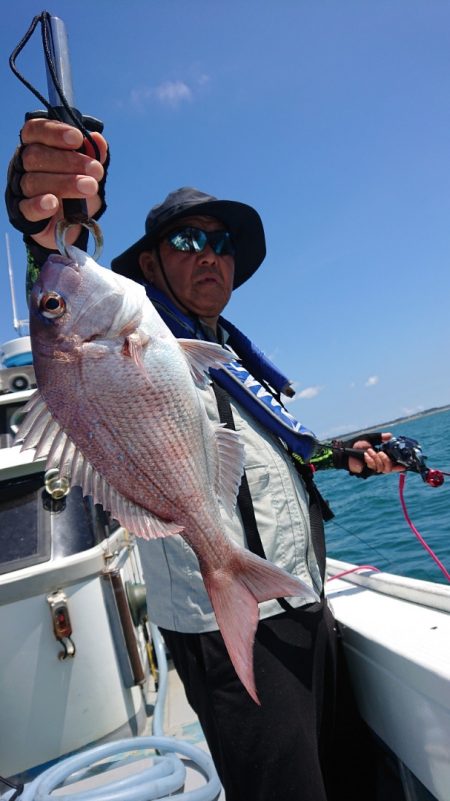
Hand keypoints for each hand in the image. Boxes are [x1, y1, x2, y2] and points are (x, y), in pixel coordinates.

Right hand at [13, 118, 107, 249]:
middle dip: (69, 161)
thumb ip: (93, 154)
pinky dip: (40, 205)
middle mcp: (24, 164)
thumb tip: (98, 139)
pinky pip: (27, 207)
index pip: (36, 130)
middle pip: (35, 156)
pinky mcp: (23, 213)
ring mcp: (21, 188)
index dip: (55, 132)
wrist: (71, 221)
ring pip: (33, 181)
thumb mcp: (88, 170)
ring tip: (90, 187)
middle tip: (96, 170)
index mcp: (37, 145)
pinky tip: (54, 203)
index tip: (78, 138)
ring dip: (64, 183)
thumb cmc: (76, 187)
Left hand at [348, 432, 404, 474]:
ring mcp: (373, 468)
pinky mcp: (367, 471)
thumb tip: (390, 436)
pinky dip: (371, 460)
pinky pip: (374, 468)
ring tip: (369, 451)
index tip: (404, 465)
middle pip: (389, 468)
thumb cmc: (356, 444)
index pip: (392, 463)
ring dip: (377, 459)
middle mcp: (379, 464)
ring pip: (383, 468)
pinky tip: (366, 455)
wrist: (345, 450)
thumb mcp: (369, 438)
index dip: (399, 466)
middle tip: (380, 452)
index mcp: (381, 456)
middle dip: (387, 460)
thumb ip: (380, 437)